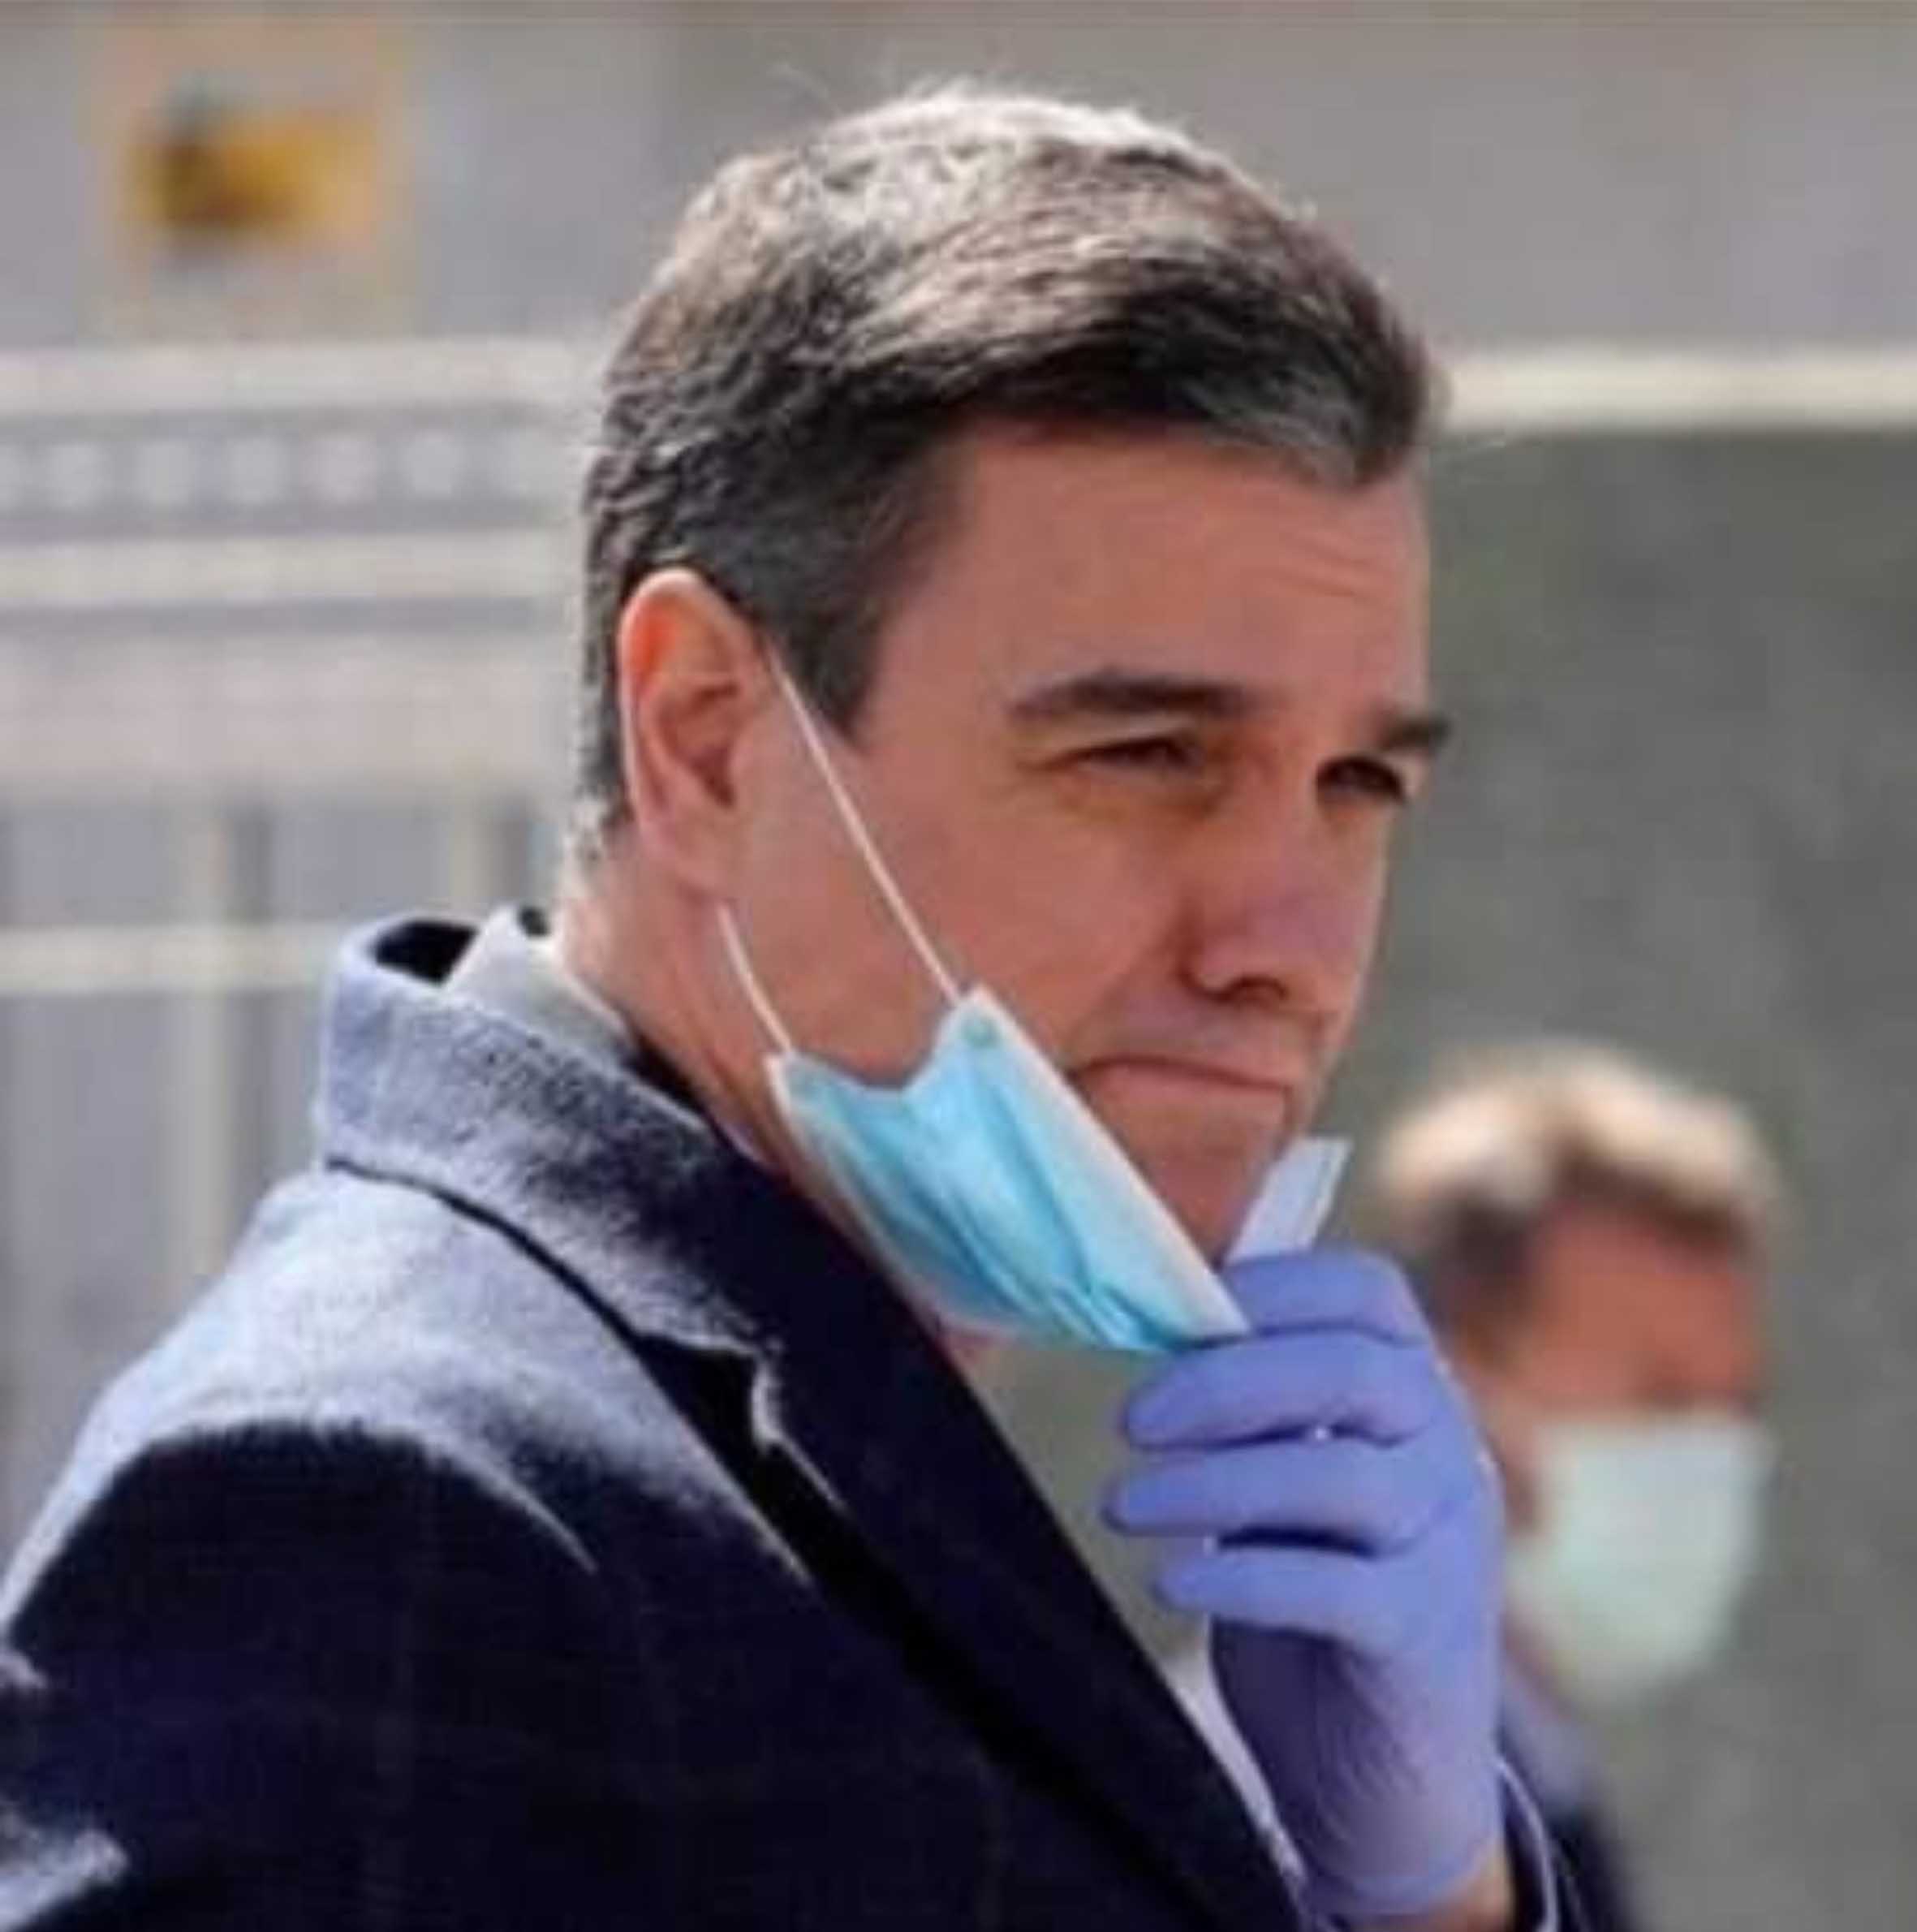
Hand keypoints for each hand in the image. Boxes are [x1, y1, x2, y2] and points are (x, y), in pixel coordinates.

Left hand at [1106, 1249, 1503, 1922]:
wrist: (1376, 1784)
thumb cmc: (1309, 1607)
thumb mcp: (1277, 1489)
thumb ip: (1249, 1413)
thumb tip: (1158, 1322)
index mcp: (1415, 1396)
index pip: (1371, 1293)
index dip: (1275, 1283)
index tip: (1180, 1310)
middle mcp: (1450, 1455)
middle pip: (1355, 1372)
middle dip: (1226, 1382)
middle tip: (1131, 1421)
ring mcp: (1451, 1547)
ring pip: (1341, 1477)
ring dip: (1213, 1483)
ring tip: (1122, 1506)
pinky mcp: (1429, 1639)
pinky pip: (1338, 1588)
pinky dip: (1242, 1576)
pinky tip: (1170, 1580)